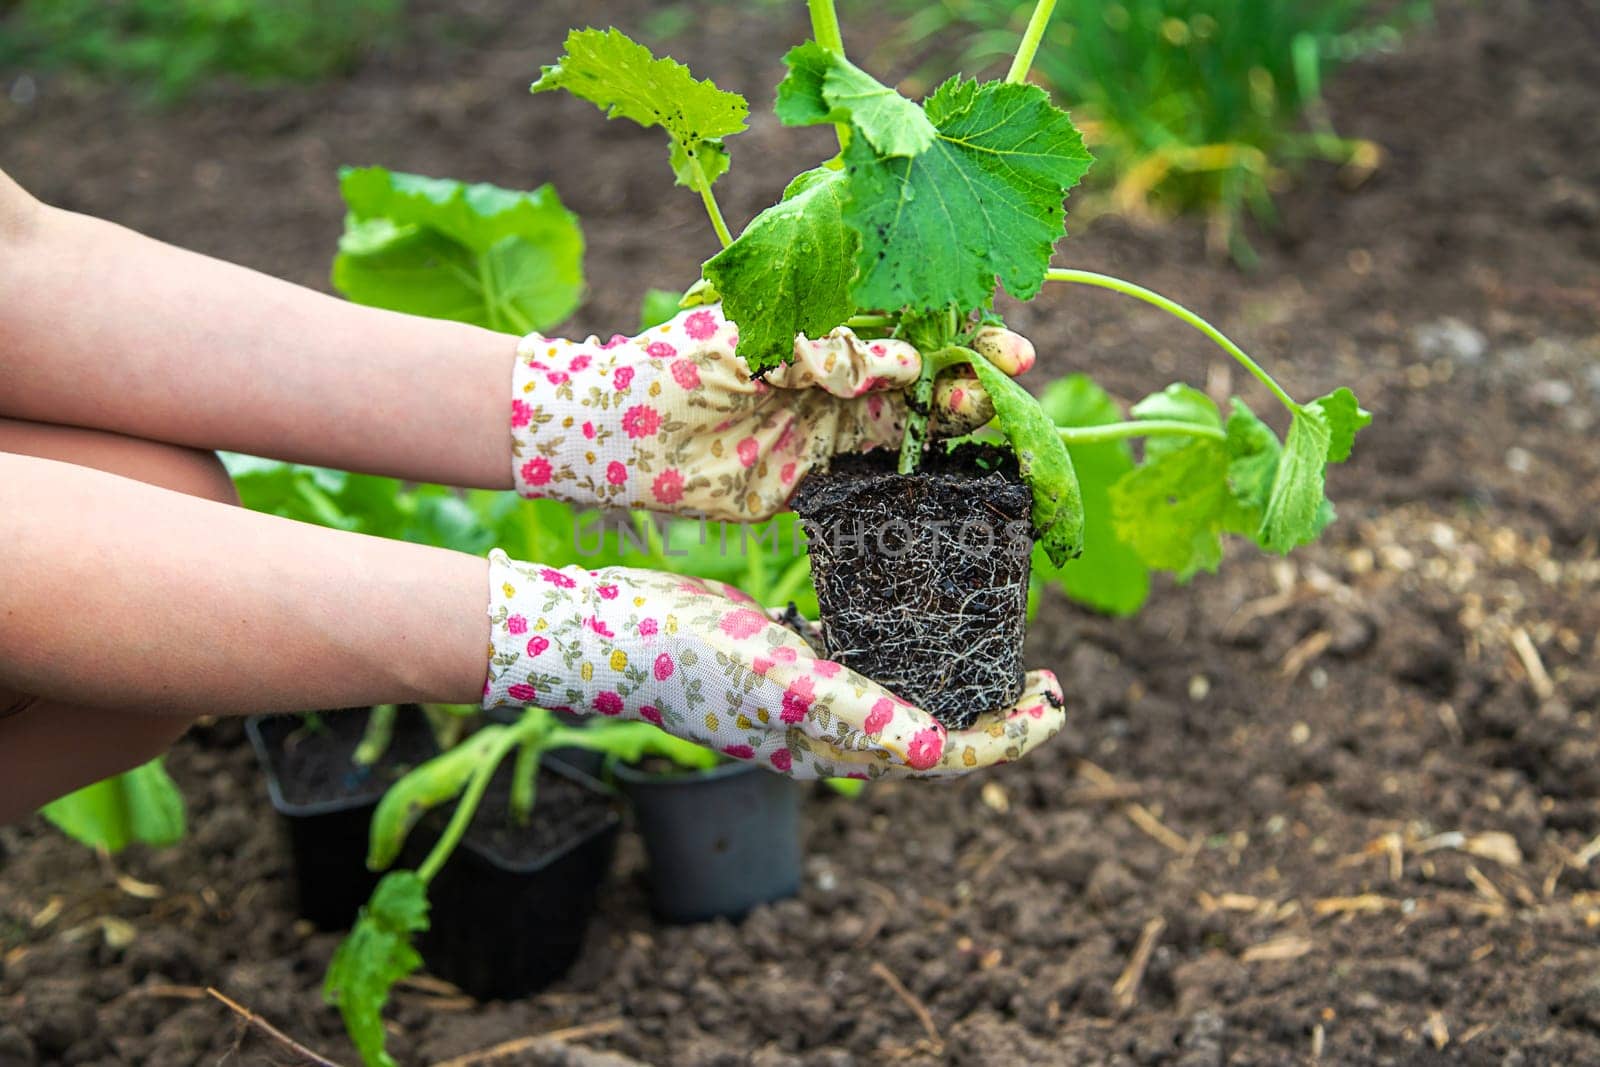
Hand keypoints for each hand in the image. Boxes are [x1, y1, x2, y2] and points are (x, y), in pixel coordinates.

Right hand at [481, 552, 1062, 779]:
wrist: (613, 629)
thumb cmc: (687, 655)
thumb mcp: (776, 677)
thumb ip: (853, 711)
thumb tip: (935, 753)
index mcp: (829, 747)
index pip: (940, 757)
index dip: (1005, 738)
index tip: (1052, 700)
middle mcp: (827, 732)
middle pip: (932, 734)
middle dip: (993, 716)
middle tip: (1043, 679)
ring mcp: (807, 698)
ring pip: (901, 699)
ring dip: (952, 683)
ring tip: (996, 647)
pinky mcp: (789, 660)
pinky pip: (859, 661)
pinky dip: (898, 645)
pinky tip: (917, 612)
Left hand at [508, 305, 1034, 520]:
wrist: (612, 439)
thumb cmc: (669, 367)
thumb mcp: (748, 345)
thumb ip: (823, 353)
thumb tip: (907, 363)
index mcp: (818, 324)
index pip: (905, 320)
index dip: (956, 329)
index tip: (1001, 342)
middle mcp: (833, 372)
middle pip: (922, 371)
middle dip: (969, 372)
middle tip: (1005, 379)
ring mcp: (829, 424)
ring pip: (910, 421)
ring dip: (951, 419)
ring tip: (981, 416)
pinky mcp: (818, 478)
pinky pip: (880, 472)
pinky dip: (919, 469)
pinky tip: (953, 466)